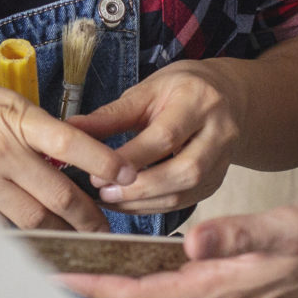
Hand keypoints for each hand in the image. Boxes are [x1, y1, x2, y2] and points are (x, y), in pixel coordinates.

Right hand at [0, 51, 133, 230]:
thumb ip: (24, 122)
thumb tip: (55, 149)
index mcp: (11, 115)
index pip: (71, 144)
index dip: (103, 163)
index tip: (127, 175)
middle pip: (57, 196)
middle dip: (88, 217)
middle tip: (105, 228)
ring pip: (31, 218)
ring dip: (58, 230)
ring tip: (77, 237)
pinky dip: (19, 232)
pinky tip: (34, 236)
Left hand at [59, 192, 297, 297]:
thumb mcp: (282, 228)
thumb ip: (236, 235)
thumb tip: (191, 243)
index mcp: (217, 287)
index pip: (141, 292)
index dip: (97, 286)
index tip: (58, 278)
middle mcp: (215, 296)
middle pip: (139, 296)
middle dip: (94, 285)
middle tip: (50, 271)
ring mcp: (223, 291)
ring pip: (156, 290)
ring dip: (117, 279)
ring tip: (80, 264)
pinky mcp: (232, 280)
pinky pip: (177, 282)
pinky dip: (147, 271)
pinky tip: (137, 256)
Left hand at [70, 61, 244, 214]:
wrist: (227, 97)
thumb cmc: (180, 90)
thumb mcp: (146, 91)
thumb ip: (110, 115)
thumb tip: (70, 128)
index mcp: (199, 101)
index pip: (166, 136)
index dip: (130, 159)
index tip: (97, 171)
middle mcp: (220, 132)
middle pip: (184, 171)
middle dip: (140, 188)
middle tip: (103, 192)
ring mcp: (223, 161)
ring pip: (186, 192)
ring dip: (144, 202)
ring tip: (109, 200)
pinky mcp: (217, 182)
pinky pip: (185, 202)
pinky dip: (153, 206)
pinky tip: (128, 203)